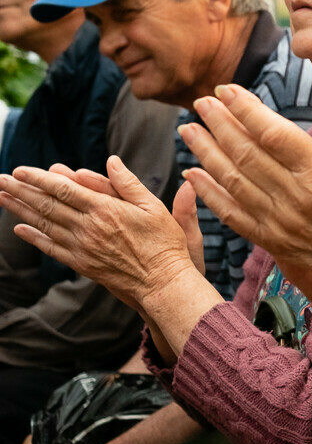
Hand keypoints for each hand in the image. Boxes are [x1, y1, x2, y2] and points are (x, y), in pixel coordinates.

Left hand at [0, 156, 196, 309]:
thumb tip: (112, 161)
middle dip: (20, 190)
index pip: (64, 189)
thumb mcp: (153, 206)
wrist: (161, 281)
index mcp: (105, 209)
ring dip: (20, 210)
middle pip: (47, 204)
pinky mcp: (81, 263)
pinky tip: (19, 229)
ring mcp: (82, 247)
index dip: (40, 178)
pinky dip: (34, 237)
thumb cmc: (163, 242)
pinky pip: (51, 248)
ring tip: (2, 197)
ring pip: (45, 224)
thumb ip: (129, 183)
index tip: (19, 170)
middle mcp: (88, 227)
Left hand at [178, 85, 311, 293]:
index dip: (247, 109)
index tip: (227, 90)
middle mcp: (296, 195)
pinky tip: (192, 176)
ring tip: (189, 129)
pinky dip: (209, 194)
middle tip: (201, 102)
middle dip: (219, 124)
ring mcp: (280, 219)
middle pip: (246, 153)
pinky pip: (232, 214)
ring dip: (206, 153)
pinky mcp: (271, 239)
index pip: (274, 132)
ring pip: (233, 180)